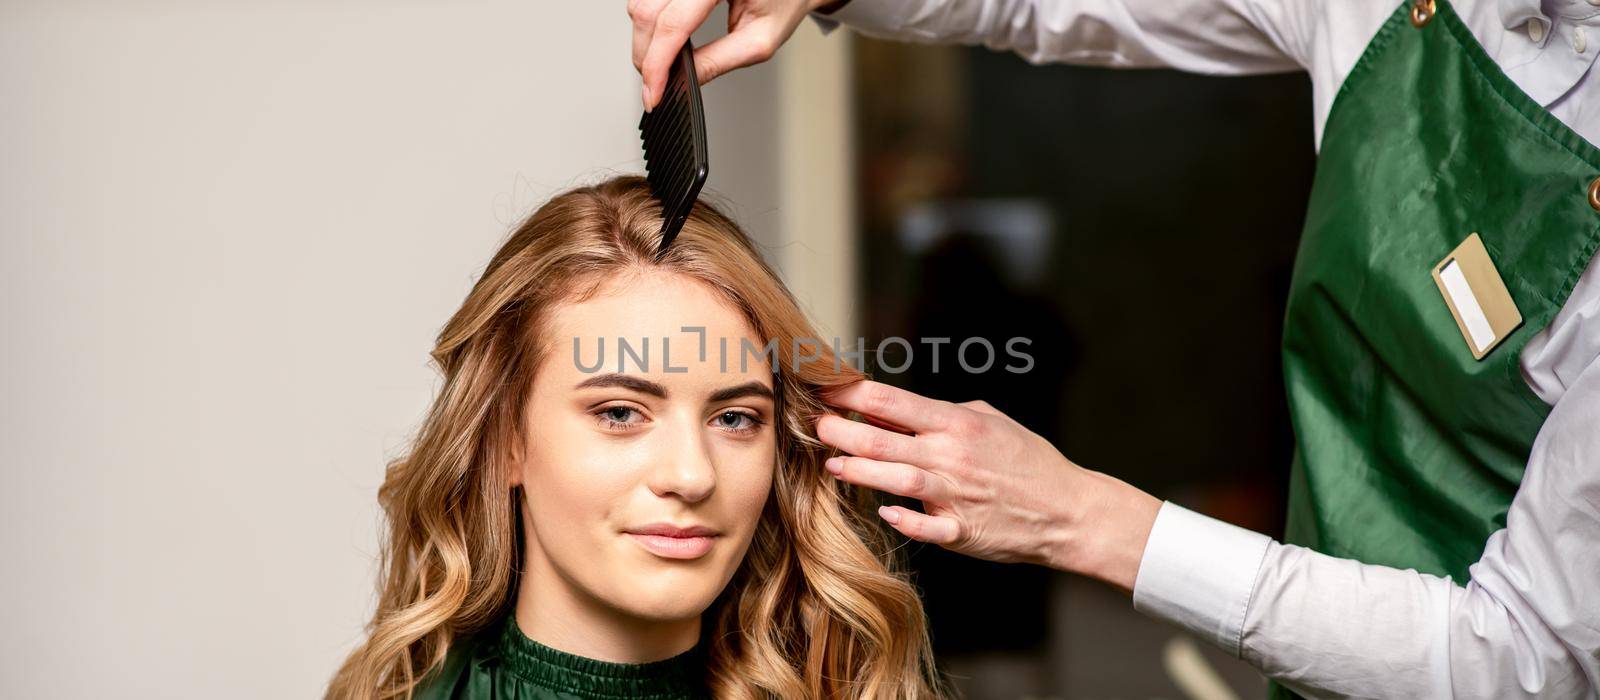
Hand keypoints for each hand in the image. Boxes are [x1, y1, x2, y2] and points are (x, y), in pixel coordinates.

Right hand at [629, 0, 831, 109]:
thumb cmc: (784, 3)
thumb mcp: (759, 41)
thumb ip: (718, 61)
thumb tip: (681, 81)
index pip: (674, 23)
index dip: (657, 63)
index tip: (652, 94)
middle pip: (648, 13)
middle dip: (646, 56)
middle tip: (656, 87)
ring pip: (641, 5)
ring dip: (645, 40)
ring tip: (664, 64)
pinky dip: (650, 25)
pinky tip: (665, 40)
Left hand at [816, 381, 1162, 591]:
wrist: (1068, 510)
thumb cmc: (1027, 460)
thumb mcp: (989, 421)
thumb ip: (941, 413)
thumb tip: (893, 410)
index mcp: (958, 424)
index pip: (893, 401)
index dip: (852, 394)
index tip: (824, 388)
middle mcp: (952, 456)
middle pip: (882, 440)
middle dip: (840, 430)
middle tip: (813, 424)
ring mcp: (956, 496)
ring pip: (894, 480)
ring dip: (857, 471)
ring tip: (831, 463)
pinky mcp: (962, 532)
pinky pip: (924, 526)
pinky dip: (902, 518)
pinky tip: (883, 510)